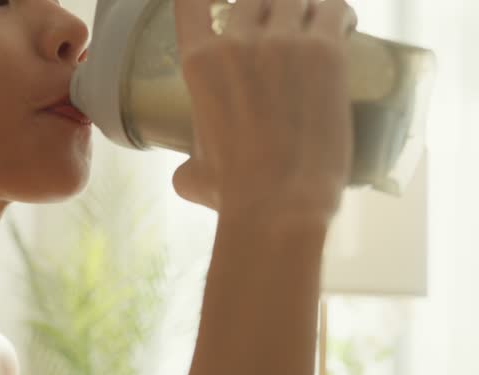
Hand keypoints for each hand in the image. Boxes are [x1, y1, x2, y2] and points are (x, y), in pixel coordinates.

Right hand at [171, 0, 357, 222]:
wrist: (279, 201)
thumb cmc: (233, 192)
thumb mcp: (194, 172)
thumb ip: (187, 162)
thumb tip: (186, 173)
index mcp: (200, 63)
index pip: (191, 2)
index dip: (206, 0)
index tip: (221, 8)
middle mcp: (237, 41)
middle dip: (265, 8)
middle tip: (280, 29)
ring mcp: (282, 41)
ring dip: (303, 8)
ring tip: (315, 25)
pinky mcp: (325, 51)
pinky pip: (333, 8)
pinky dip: (338, 12)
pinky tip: (343, 24)